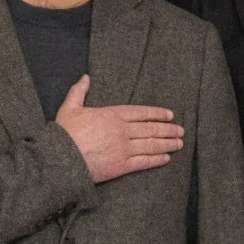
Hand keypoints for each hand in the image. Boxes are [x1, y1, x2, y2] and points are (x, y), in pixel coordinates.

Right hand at [55, 76, 183, 182]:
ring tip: (179, 143)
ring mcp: (124, 149)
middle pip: (151, 128)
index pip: (141, 112)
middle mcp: (123, 131)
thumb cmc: (65, 133)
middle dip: (168, 129)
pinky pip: (145, 162)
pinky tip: (166, 158)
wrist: (62, 159)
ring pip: (152, 144)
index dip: (157, 113)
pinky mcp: (122, 166)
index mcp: (112, 115)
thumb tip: (85, 77)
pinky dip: (157, 159)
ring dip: (168, 143)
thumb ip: (79, 91)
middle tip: (181, 130)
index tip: (170, 115)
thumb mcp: (70, 107)